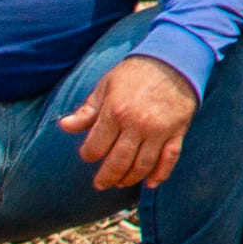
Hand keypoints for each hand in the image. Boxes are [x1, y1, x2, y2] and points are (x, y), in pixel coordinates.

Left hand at [60, 53, 199, 192]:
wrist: (174, 60)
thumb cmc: (135, 73)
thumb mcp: (106, 86)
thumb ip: (87, 110)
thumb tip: (64, 126)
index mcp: (115, 112)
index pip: (96, 147)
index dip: (88, 154)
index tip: (88, 155)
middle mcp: (137, 124)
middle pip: (118, 162)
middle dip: (106, 177)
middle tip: (100, 183)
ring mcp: (159, 130)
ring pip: (142, 166)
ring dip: (129, 179)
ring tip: (121, 183)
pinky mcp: (177, 131)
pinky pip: (169, 159)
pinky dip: (160, 174)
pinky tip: (150, 183)